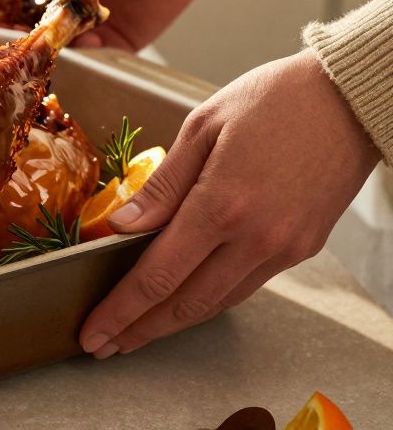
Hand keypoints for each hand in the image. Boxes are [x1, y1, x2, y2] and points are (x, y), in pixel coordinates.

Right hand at [0, 0, 223, 49]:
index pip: (0, 12)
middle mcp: (52, 8)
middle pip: (27, 40)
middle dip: (30, 46)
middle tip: (35, 48)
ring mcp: (80, 28)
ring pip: (57, 55)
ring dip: (62, 52)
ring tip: (71, 39)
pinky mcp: (109, 44)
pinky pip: (91, 62)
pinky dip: (89, 57)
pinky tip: (95, 40)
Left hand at [79, 49, 379, 357]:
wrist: (351, 98)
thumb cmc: (275, 99)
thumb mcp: (202, 127)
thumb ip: (162, 185)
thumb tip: (123, 227)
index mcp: (222, 205)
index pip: (157, 276)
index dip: (120, 310)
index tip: (92, 332)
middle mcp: (256, 237)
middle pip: (186, 303)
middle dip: (139, 330)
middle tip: (103, 345)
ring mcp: (284, 247)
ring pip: (217, 302)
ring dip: (172, 322)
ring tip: (135, 330)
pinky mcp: (303, 247)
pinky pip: (246, 285)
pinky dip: (209, 298)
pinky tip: (183, 298)